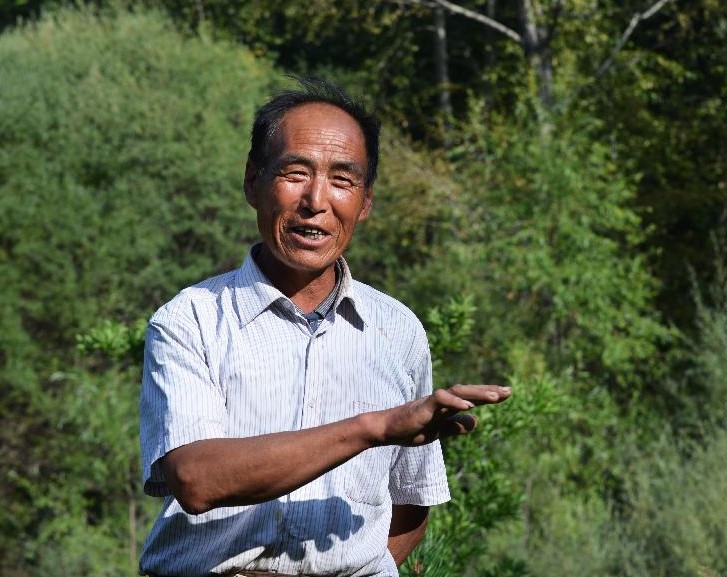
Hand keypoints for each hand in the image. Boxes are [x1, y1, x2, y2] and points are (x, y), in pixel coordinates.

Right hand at [376, 384, 510, 446]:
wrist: (386, 430)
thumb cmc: (410, 429)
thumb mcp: (438, 431)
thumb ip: (455, 426)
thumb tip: (475, 421)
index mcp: (446, 407)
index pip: (470, 398)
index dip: (488, 395)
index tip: (506, 394)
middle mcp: (441, 400)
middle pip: (468, 392)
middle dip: (488, 391)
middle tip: (509, 391)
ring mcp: (432, 402)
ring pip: (457, 392)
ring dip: (476, 393)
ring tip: (495, 396)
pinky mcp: (423, 407)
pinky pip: (441, 400)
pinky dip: (455, 402)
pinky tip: (469, 406)